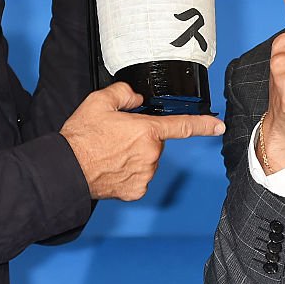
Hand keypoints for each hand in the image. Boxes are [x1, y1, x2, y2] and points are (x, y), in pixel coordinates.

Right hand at [60, 82, 224, 200]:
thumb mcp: (99, 101)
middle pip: (155, 141)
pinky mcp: (136, 190)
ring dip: (135, 155)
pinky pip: (139, 177)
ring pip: (147, 159)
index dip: (204, 124)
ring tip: (110, 153)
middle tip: (116, 136)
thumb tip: (136, 99)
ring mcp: (144, 175)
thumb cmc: (81, 138)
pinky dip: (129, 172)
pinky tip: (112, 168)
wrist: (66, 170)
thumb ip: (124, 93)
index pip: (182, 126)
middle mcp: (150, 155)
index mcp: (146, 131)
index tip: (219, 125)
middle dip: (142, 137)